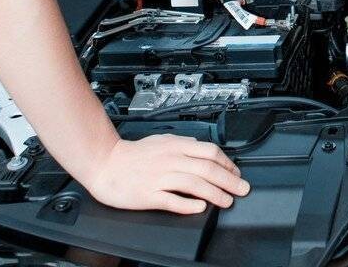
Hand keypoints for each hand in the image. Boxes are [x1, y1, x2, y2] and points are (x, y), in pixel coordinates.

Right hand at [82, 134, 249, 213]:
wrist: (105, 164)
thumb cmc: (132, 155)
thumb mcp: (161, 140)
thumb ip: (182, 143)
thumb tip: (202, 148)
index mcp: (175, 145)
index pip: (209, 152)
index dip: (227, 163)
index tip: (236, 173)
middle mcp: (170, 159)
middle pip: (207, 169)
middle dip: (229, 180)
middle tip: (241, 189)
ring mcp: (160, 177)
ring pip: (194, 184)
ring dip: (215, 194)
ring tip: (227, 201)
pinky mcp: (149, 194)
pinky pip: (172, 200)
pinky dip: (188, 204)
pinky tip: (200, 208)